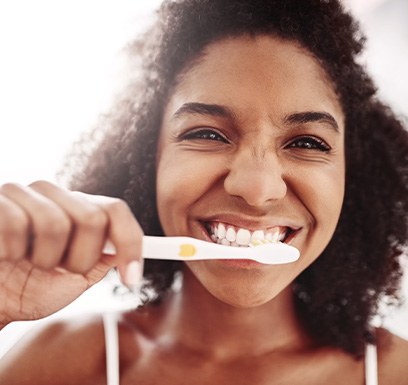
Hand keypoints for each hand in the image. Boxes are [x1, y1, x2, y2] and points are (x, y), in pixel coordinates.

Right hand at [0, 181, 142, 326]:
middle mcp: (55, 196)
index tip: (132, 278)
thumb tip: (123, 248)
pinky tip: (5, 255)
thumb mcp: (73, 281)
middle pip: (92, 217)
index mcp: (78, 209)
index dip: (130, 242)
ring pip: (55, 223)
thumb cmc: (27, 288)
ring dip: (44, 260)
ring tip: (28, 263)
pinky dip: (12, 252)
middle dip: (81, 259)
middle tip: (60, 271)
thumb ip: (100, 261)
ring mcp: (24, 193)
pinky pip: (15, 224)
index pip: (115, 211)